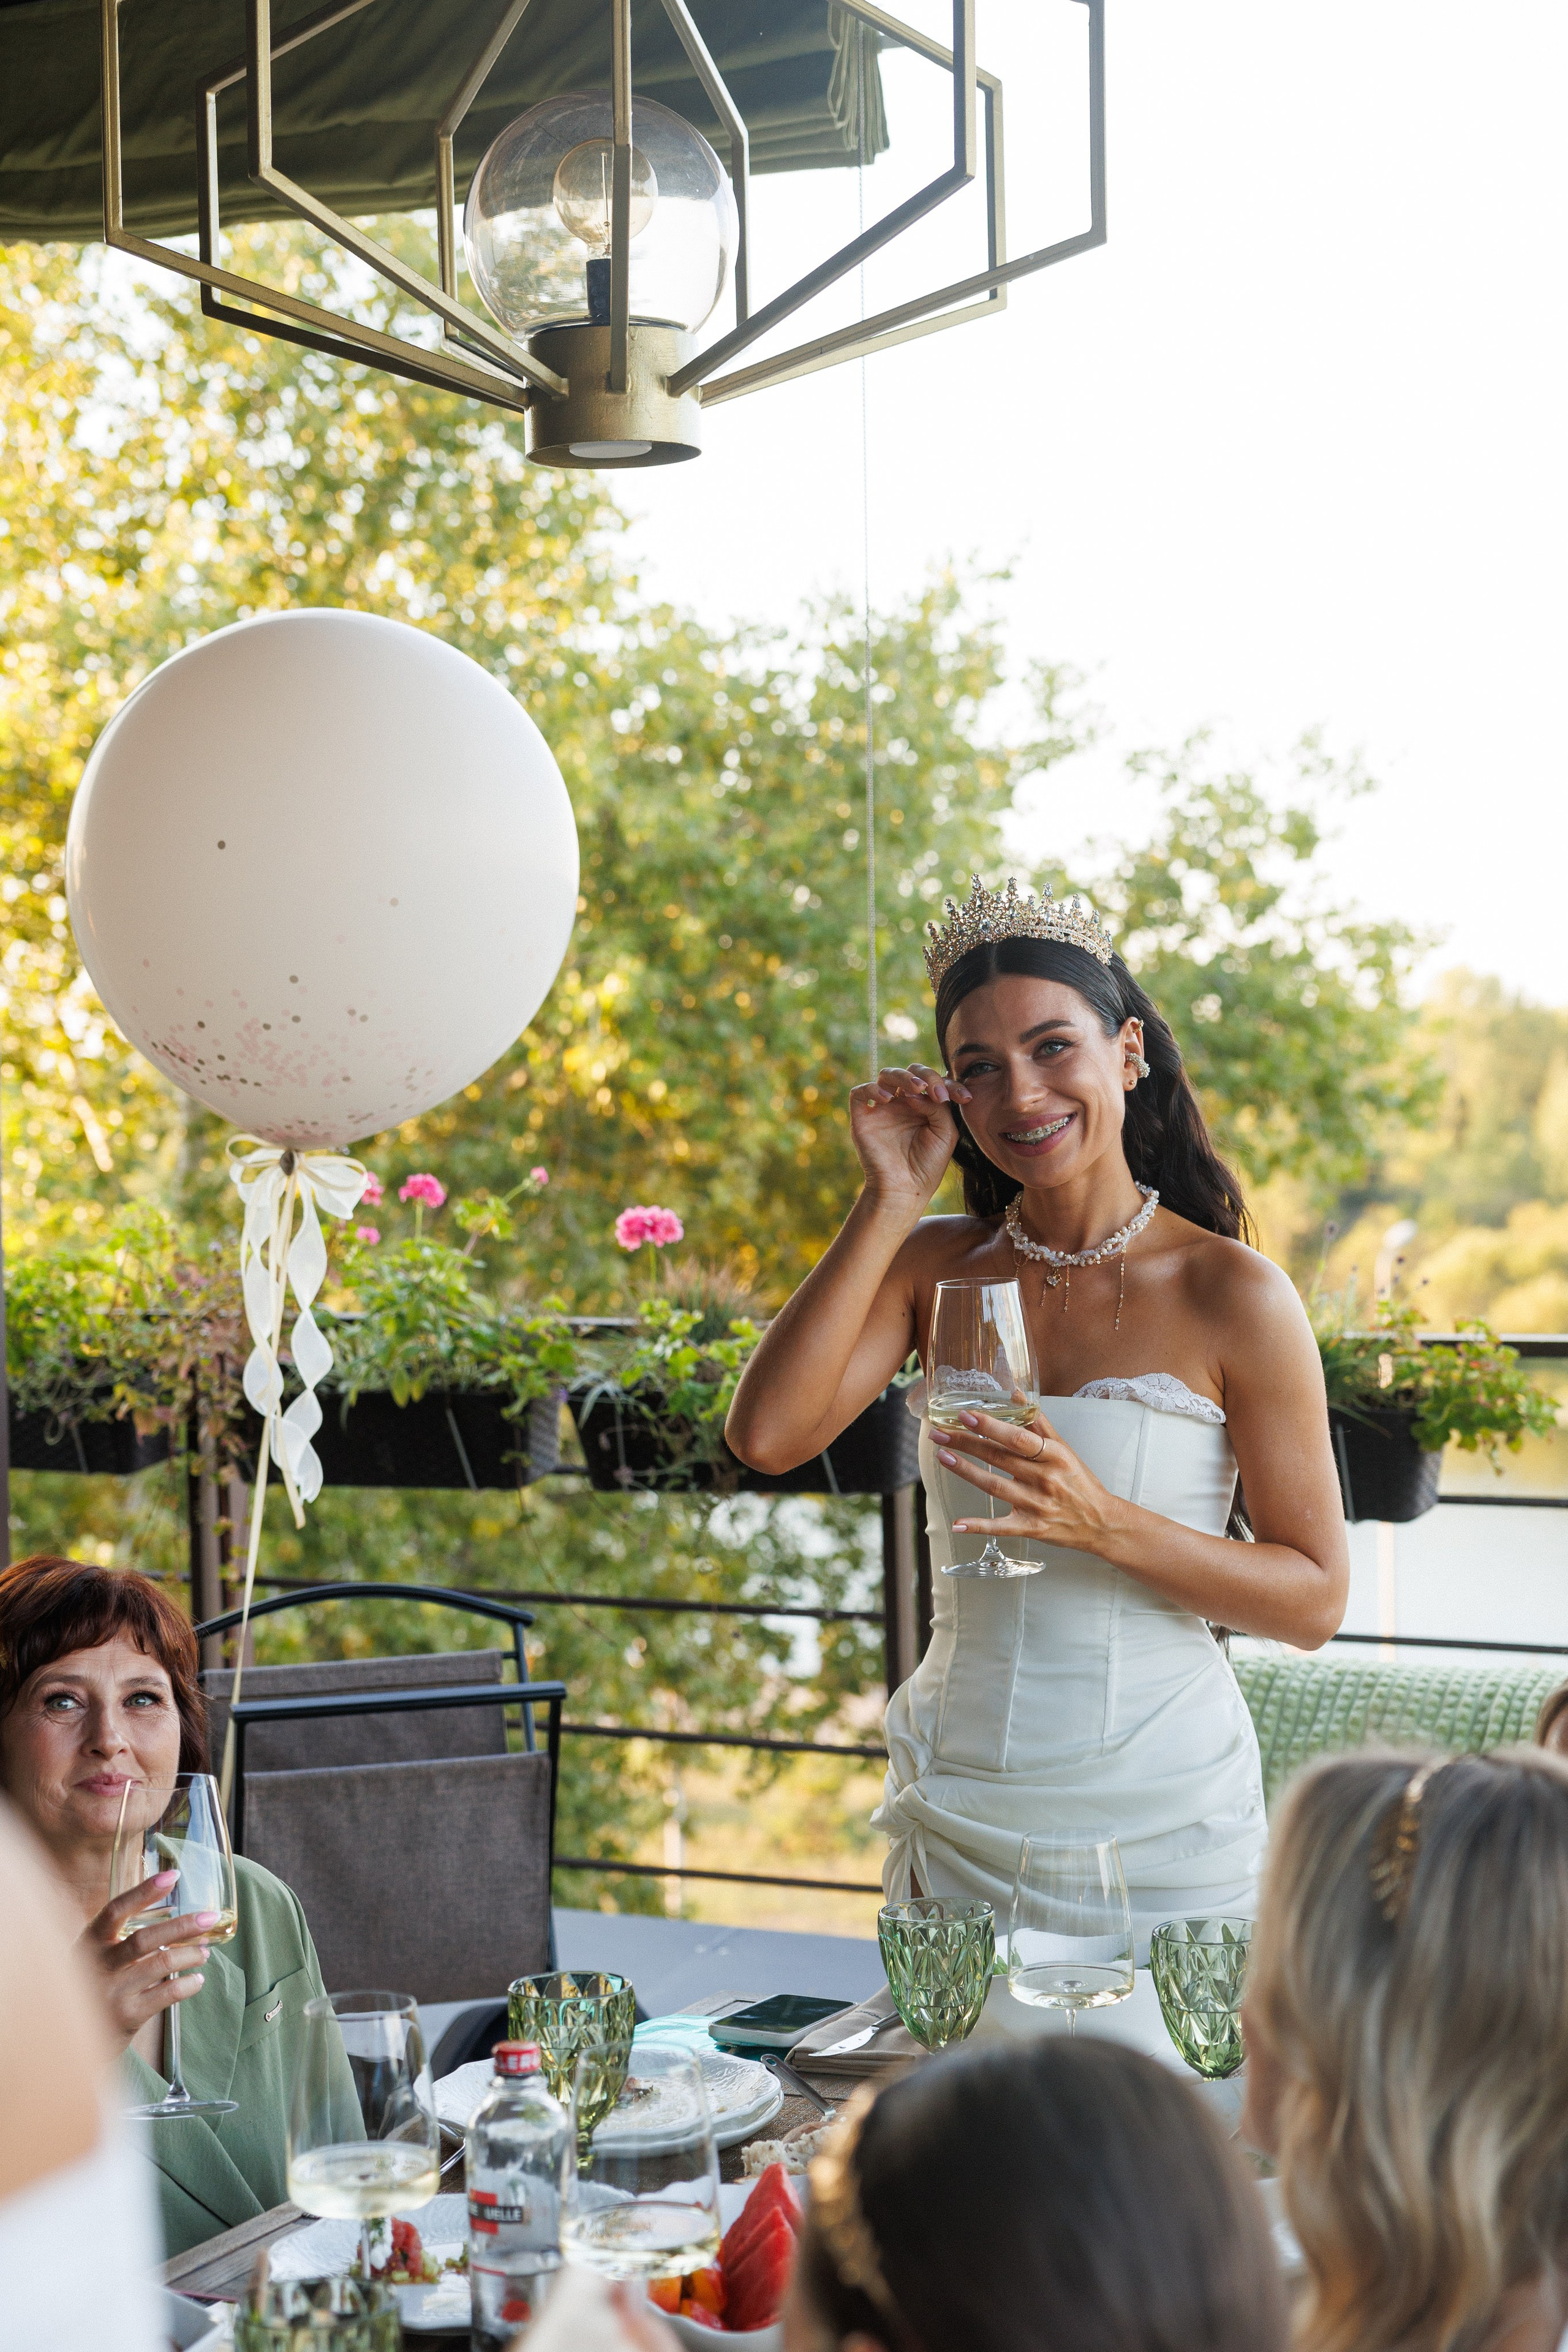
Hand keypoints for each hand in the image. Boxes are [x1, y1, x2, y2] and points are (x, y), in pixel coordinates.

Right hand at [80, 1873, 217, 2054]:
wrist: (72, 2040)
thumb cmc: (94, 1986)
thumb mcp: (97, 1957)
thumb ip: (121, 1935)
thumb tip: (173, 1910)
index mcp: (90, 1943)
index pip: (116, 1910)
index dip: (144, 1891)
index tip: (172, 1876)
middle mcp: (98, 1966)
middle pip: (144, 1938)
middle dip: (182, 1925)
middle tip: (210, 1917)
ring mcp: (112, 1993)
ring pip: (161, 1963)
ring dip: (190, 1954)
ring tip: (205, 1952)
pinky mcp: (127, 2017)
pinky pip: (167, 1994)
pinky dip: (188, 1984)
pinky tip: (197, 1980)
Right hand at [849, 1063, 970, 1210]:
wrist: (905, 1190)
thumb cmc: (927, 1165)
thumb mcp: (945, 1133)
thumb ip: (938, 1107)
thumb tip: (918, 1091)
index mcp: (923, 1107)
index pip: (934, 1083)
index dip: (950, 1084)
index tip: (965, 1098)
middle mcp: (902, 1104)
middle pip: (911, 1072)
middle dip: (927, 1076)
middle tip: (936, 1093)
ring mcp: (882, 1109)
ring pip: (887, 1075)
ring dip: (904, 1077)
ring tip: (916, 1090)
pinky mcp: (862, 1117)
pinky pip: (860, 1092)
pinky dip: (873, 1089)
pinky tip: (888, 1099)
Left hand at [936, 1398, 1126, 1557]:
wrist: (1101, 1523)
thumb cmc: (1080, 1482)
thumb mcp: (1064, 1449)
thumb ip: (1038, 1423)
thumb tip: (1016, 1394)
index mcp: (1054, 1456)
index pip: (1017, 1438)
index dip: (990, 1427)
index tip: (965, 1415)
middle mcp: (1045, 1479)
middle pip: (999, 1459)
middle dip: (966, 1444)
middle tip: (939, 1433)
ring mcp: (1037, 1505)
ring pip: (995, 1487)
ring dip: (966, 1472)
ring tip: (943, 1458)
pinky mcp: (1032, 1528)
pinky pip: (1001, 1527)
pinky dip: (978, 1526)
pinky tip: (957, 1523)